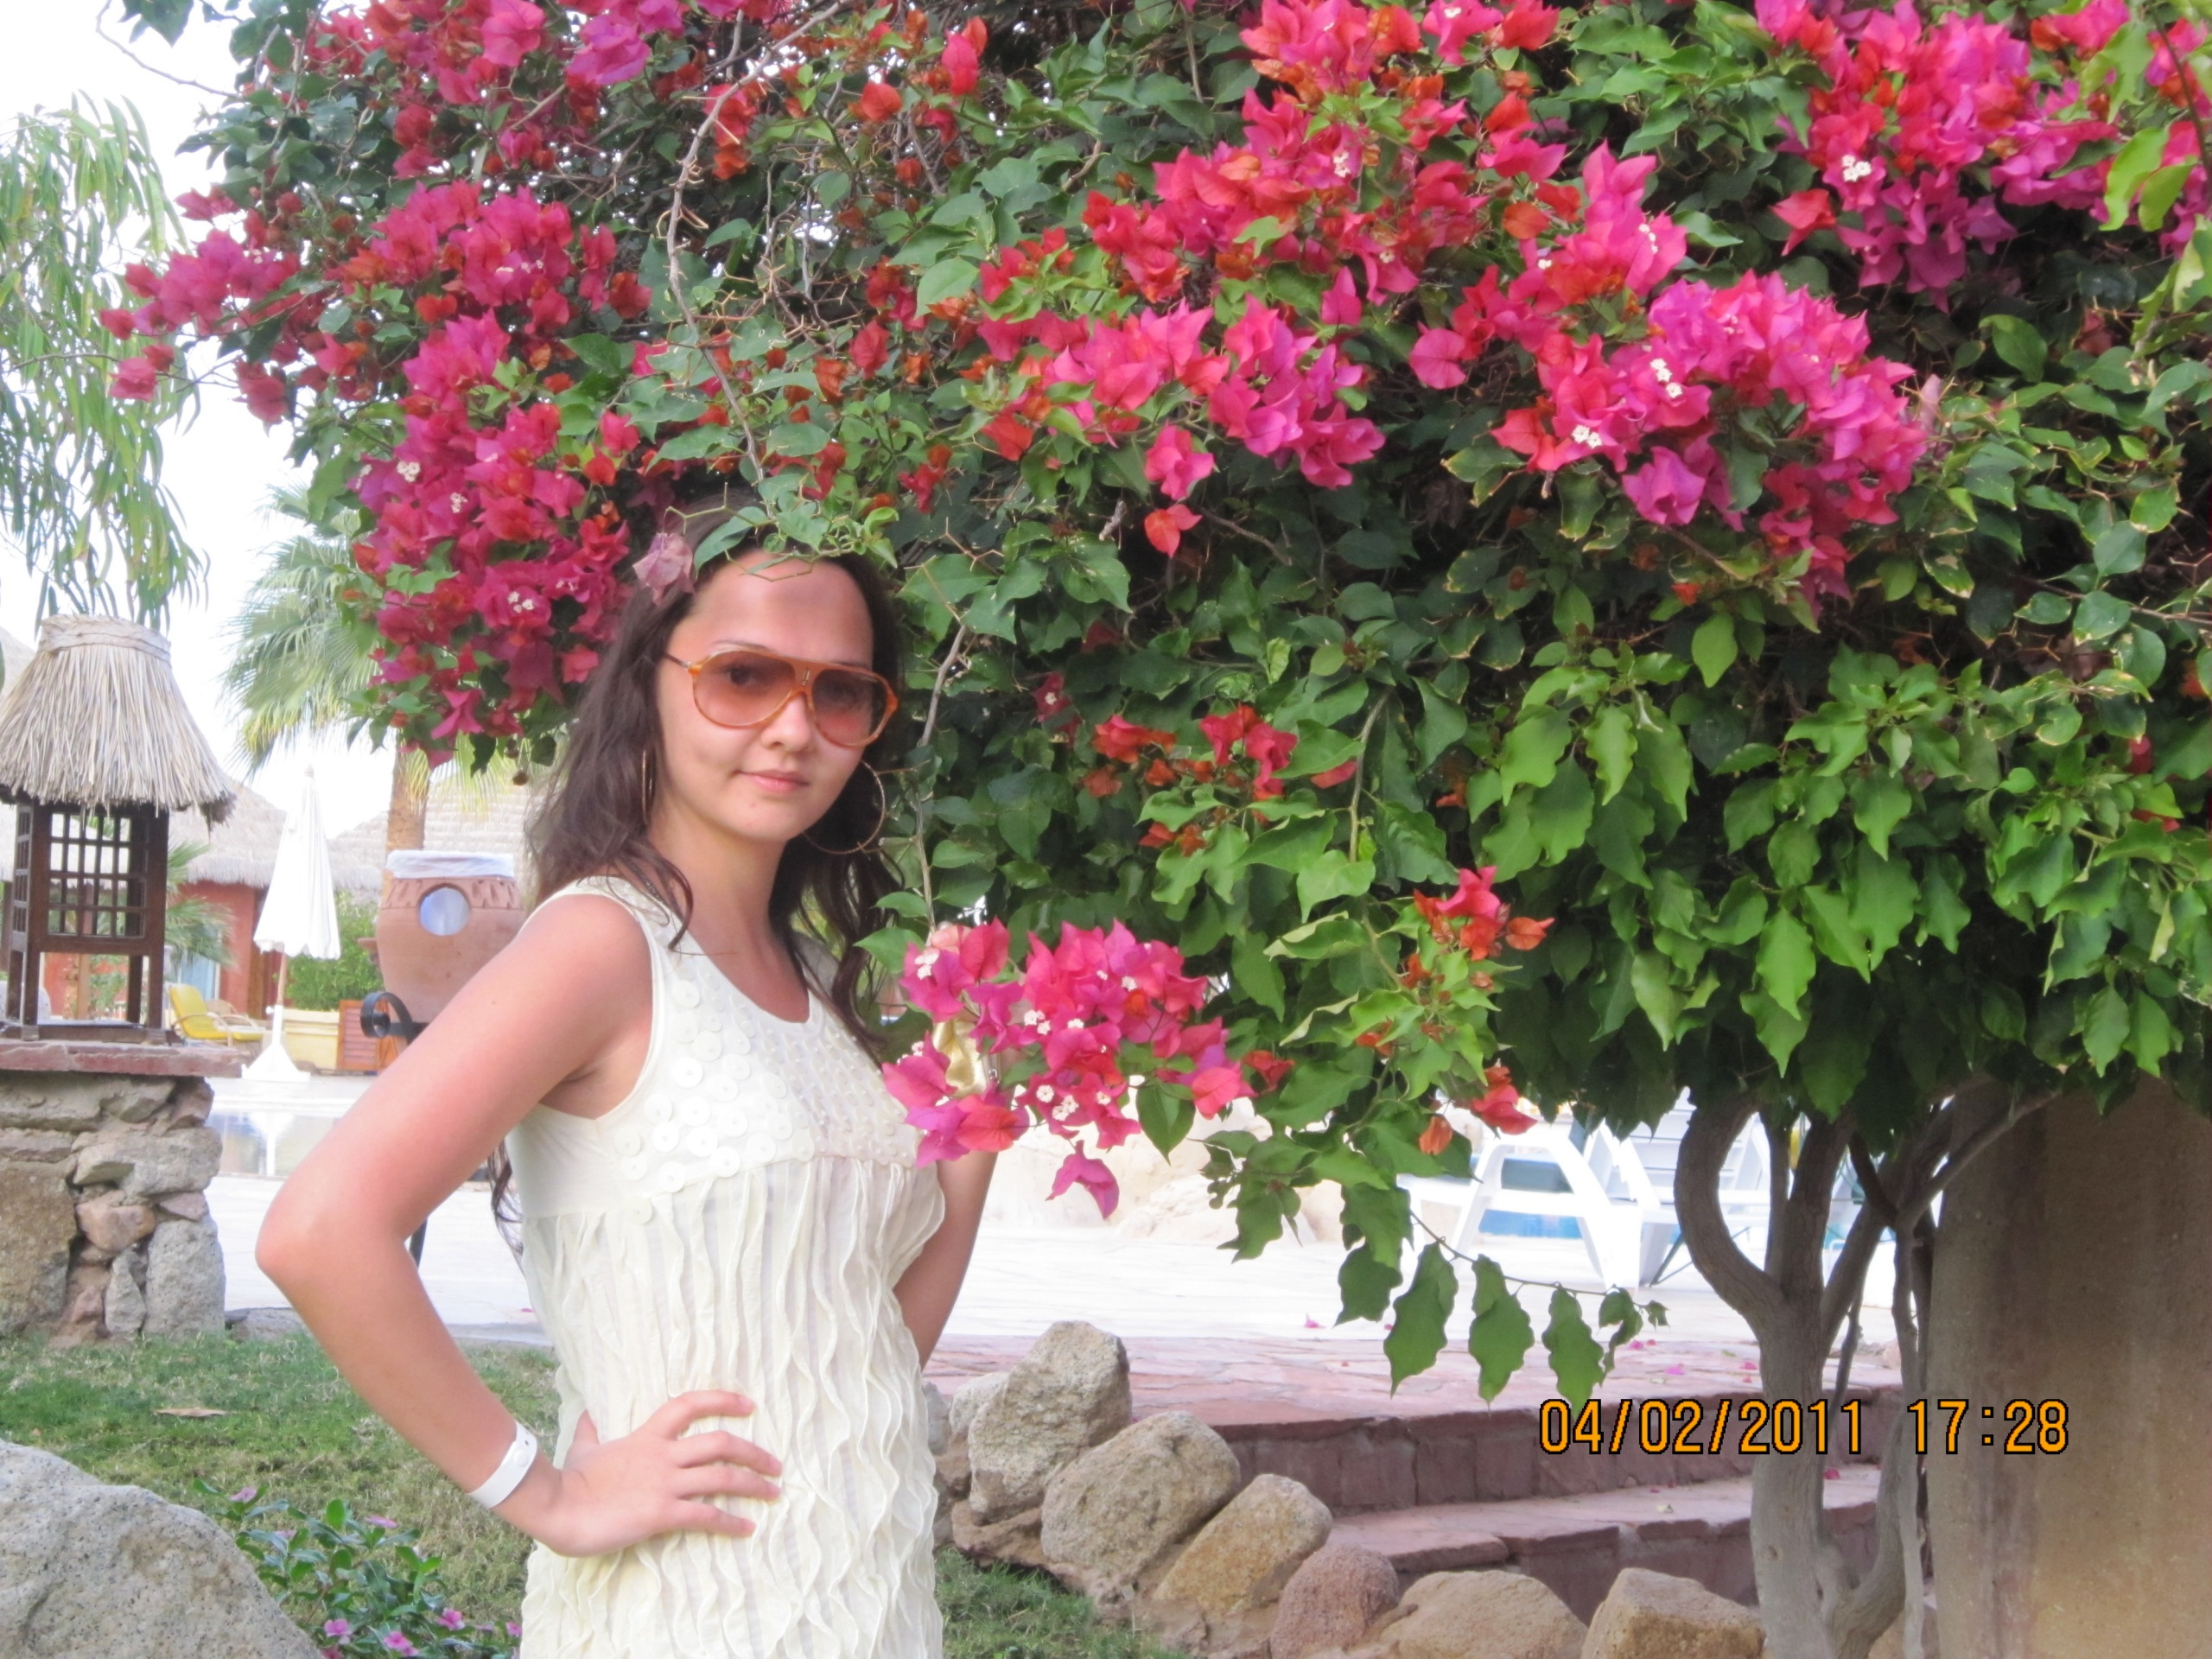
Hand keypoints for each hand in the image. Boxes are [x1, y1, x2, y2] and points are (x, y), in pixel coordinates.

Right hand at [496, 1390, 782, 1556]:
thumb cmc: (568, 1481)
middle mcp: (663, 1456)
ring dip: (753, 1485)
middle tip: (775, 1464)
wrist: (556, 1507)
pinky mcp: (661, 1513)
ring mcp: (664, 1484)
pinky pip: (706, 1516)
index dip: (723, 1400)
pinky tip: (746, 1529)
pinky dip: (730, 1522)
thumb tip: (587, 1416)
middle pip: (721, 1443)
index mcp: (647, 1437)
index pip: (690, 1405)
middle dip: (753, 1452)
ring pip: (722, 1477)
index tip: (749, 1405)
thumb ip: (590, 1432)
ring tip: (773, 1493)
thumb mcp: (582, 1449)